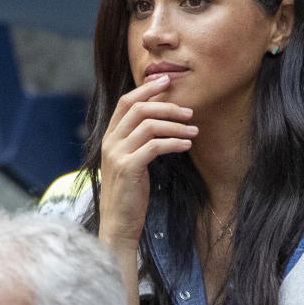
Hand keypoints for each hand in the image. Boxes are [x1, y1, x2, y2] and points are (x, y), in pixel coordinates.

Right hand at [96, 75, 196, 251]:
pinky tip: (186, 145)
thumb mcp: (130, 162)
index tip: (166, 81)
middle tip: (189, 111)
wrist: (118, 223)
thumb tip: (160, 122)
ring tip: (194, 131)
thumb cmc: (128, 194)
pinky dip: (174, 142)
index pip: (125, 103)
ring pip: (148, 125)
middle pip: (138, 109)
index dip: (146, 89)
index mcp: (109, 138)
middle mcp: (110, 142)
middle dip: (167, 105)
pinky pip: (155, 146)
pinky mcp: (129, 168)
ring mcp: (117, 155)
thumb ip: (137, 142)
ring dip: (176, 126)